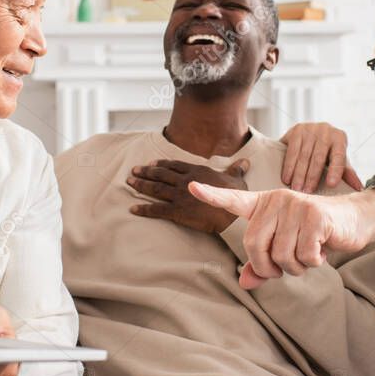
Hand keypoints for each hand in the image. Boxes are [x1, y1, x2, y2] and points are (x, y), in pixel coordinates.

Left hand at [127, 159, 249, 233]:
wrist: (232, 213)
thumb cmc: (236, 196)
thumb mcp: (236, 179)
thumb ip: (236, 170)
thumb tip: (245, 162)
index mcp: (196, 172)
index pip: (174, 165)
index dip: (161, 164)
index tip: (151, 163)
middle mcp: (184, 181)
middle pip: (161, 174)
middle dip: (146, 172)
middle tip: (133, 170)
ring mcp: (179, 196)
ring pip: (155, 189)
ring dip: (141, 185)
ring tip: (130, 182)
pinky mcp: (177, 211)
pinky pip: (156, 210)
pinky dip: (143, 209)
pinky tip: (133, 208)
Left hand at [187, 183, 374, 288]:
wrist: (353, 221)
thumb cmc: (314, 236)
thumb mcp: (286, 249)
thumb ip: (263, 264)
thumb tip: (244, 282)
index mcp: (265, 205)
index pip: (234, 199)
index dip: (212, 195)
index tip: (192, 187)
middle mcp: (276, 200)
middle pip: (254, 245)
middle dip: (268, 268)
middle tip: (284, 269)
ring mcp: (295, 204)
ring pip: (281, 255)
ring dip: (295, 267)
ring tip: (308, 255)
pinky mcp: (314, 215)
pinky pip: (303, 255)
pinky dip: (313, 262)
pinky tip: (321, 251)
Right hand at [280, 122, 362, 192]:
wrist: (310, 133)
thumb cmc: (327, 151)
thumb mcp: (338, 159)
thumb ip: (347, 172)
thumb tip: (359, 188)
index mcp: (339, 138)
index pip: (339, 156)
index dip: (335, 170)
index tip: (331, 185)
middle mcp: (326, 130)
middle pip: (318, 157)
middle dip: (312, 176)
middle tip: (306, 192)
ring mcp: (310, 128)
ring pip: (303, 155)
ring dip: (298, 174)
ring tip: (296, 189)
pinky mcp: (296, 130)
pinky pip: (292, 151)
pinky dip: (288, 166)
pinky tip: (287, 178)